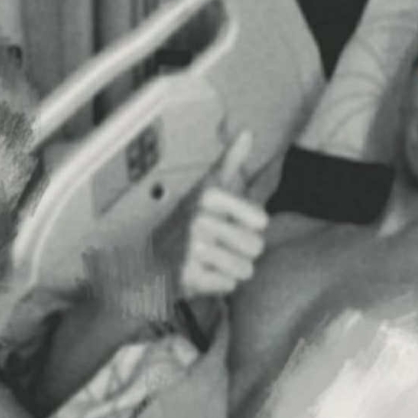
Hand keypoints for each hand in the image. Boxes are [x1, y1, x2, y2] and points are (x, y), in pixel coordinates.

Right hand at [179, 130, 268, 298]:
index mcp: (208, 197)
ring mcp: (191, 251)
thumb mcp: (213, 187)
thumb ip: (232, 162)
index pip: (259, 219)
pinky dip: (222, 283)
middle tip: (227, 243)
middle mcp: (198, 222)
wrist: (158, 256)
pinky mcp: (188, 278)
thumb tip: (248, 132)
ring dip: (235, 267)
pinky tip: (206, 272)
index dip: (256, 223)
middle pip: (256, 247)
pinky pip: (230, 285)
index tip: (251, 222)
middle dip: (247, 249)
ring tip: (217, 258)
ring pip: (246, 269)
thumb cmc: (197, 219)